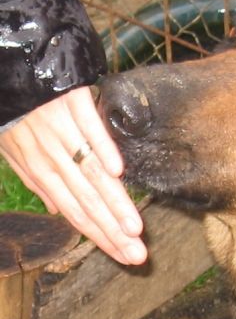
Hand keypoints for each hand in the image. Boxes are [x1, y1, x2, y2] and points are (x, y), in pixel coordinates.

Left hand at [0, 87, 146, 265]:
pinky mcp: (71, 101)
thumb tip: (57, 209)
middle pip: (86, 200)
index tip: (123, 257)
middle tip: (138, 255)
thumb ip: (35, 179)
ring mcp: (60, 128)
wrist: (8, 61)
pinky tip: (118, 171)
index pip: (74, 212)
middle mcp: (50, 154)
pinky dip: (101, 148)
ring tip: (136, 228)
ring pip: (89, 172)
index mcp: (38, 168)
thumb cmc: (9, 107)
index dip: (98, 237)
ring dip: (114, 202)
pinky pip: (88, 127)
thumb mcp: (11, 148)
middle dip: (113, 231)